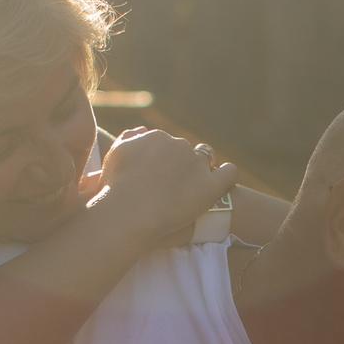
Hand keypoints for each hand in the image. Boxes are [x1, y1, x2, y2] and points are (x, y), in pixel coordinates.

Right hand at [92, 128, 239, 246]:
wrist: (128, 212)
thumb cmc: (115, 188)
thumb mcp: (115, 154)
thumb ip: (128, 138)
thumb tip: (141, 131)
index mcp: (156, 137)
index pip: (167, 144)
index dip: (166, 160)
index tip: (161, 176)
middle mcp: (178, 145)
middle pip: (187, 151)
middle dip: (183, 165)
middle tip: (175, 187)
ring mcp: (196, 165)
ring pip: (207, 159)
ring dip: (204, 169)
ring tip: (197, 187)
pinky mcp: (210, 186)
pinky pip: (229, 174)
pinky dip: (228, 175)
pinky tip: (223, 182)